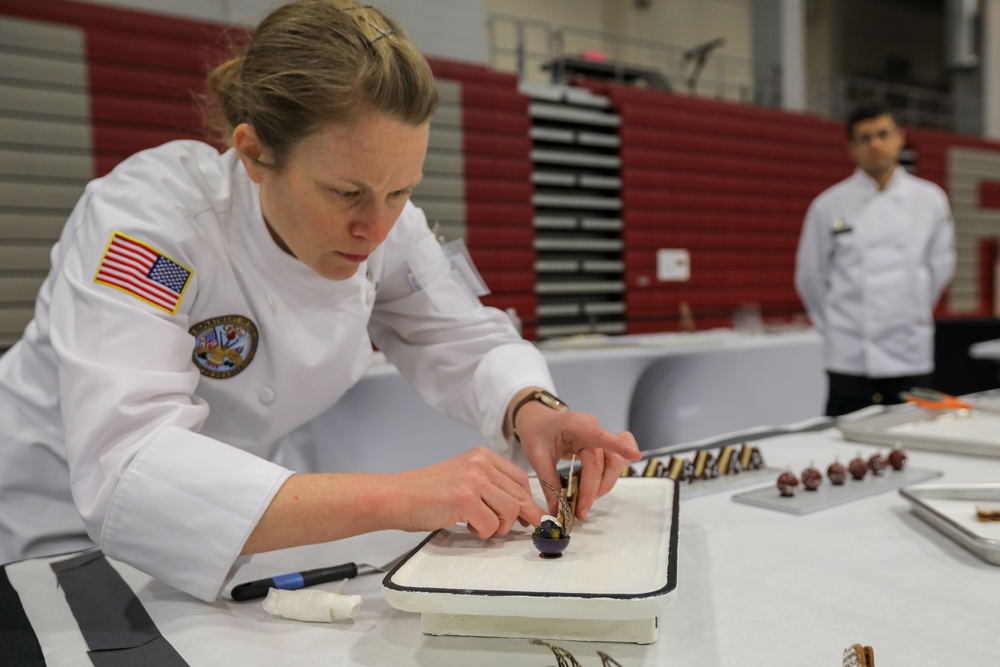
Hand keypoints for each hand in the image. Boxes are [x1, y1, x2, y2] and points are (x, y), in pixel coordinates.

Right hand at [393, 447, 545, 538]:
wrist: (398, 497)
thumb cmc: (428, 492)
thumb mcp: (464, 478)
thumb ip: (490, 486)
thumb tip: (520, 508)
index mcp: (482, 456)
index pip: (519, 478)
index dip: (527, 500)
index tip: (529, 515)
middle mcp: (480, 464)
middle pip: (519, 494)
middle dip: (523, 516)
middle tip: (520, 528)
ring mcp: (473, 480)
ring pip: (510, 510)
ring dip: (500, 527)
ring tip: (482, 527)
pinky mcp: (464, 499)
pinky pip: (491, 524)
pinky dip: (483, 533)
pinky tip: (468, 526)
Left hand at [513, 400, 640, 520]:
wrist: (538, 420)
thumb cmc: (536, 433)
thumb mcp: (537, 456)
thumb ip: (549, 483)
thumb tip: (557, 511)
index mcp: (576, 425)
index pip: (600, 437)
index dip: (620, 446)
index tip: (637, 457)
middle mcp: (593, 428)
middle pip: (606, 461)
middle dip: (596, 489)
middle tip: (581, 510)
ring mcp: (600, 435)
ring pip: (613, 463)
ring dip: (603, 484)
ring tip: (586, 500)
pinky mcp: (602, 443)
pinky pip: (616, 456)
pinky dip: (614, 471)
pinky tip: (602, 484)